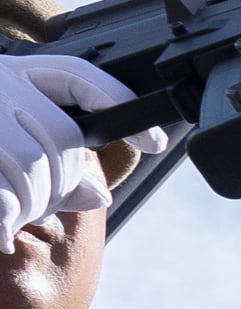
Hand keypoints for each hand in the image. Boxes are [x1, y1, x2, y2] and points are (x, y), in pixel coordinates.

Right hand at [1, 55, 160, 239]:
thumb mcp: (4, 135)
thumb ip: (51, 157)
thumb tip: (98, 194)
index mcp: (12, 74)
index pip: (76, 76)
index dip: (117, 102)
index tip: (157, 140)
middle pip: (60, 139)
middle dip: (60, 185)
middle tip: (38, 208)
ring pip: (29, 165)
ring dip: (32, 204)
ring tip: (14, 218)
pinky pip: (0, 193)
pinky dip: (5, 218)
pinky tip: (3, 234)